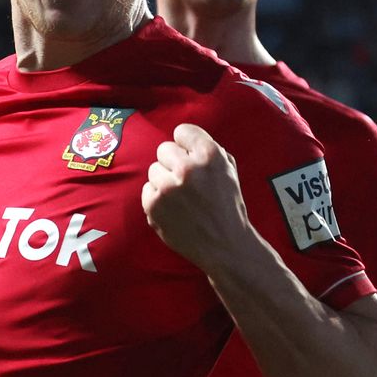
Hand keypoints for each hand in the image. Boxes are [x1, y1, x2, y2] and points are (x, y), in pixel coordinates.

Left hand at [141, 124, 250, 268]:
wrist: (224, 245)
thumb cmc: (227, 207)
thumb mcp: (228, 171)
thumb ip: (207, 150)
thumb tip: (184, 139)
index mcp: (210, 155)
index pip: (182, 131)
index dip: (186, 145)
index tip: (190, 157)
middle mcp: (187, 168)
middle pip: (164, 149)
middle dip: (174, 163)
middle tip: (187, 182)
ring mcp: (168, 187)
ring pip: (154, 170)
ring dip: (164, 181)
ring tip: (181, 198)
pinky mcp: (153, 204)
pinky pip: (147, 190)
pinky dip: (157, 199)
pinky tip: (174, 210)